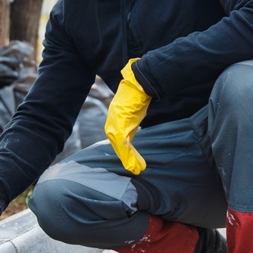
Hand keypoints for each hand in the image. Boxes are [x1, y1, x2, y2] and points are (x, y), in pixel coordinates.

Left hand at [105, 58, 150, 174]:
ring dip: (129, 159)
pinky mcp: (121, 124)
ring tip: (137, 169)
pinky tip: (135, 162)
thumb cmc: (138, 96)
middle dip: (126, 158)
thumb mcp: (133, 112)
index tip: (132, 161)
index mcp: (113, 120)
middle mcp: (112, 122)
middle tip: (135, 169)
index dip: (124, 152)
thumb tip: (132, 132)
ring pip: (120, 147)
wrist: (139, 83)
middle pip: (117, 145)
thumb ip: (130, 124)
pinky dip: (129, 154)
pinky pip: (124, 143)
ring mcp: (115, 123)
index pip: (117, 140)